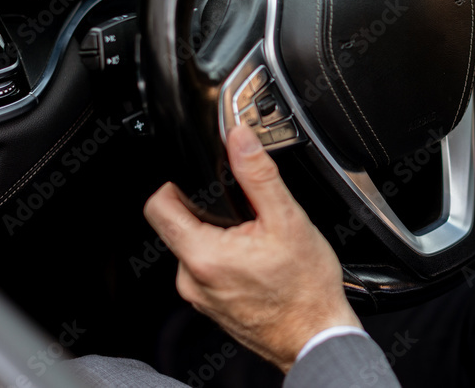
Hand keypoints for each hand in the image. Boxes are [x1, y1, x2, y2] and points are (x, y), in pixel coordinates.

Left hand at [143, 125, 359, 372]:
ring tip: (257, 241)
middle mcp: (192, 280)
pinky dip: (228, 261)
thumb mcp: (288, 219)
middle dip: (208, 211)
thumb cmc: (306, 288)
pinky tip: (259, 264)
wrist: (316, 336)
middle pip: (180, 226)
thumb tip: (240, 138)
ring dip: (220, 237)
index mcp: (203, 255)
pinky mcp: (213, 307)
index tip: (195, 176)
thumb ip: (258, 174)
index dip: (173, 182)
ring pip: (196, 249)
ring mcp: (201, 297)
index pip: (157, 207)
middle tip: (245, 212)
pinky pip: (208, 272)